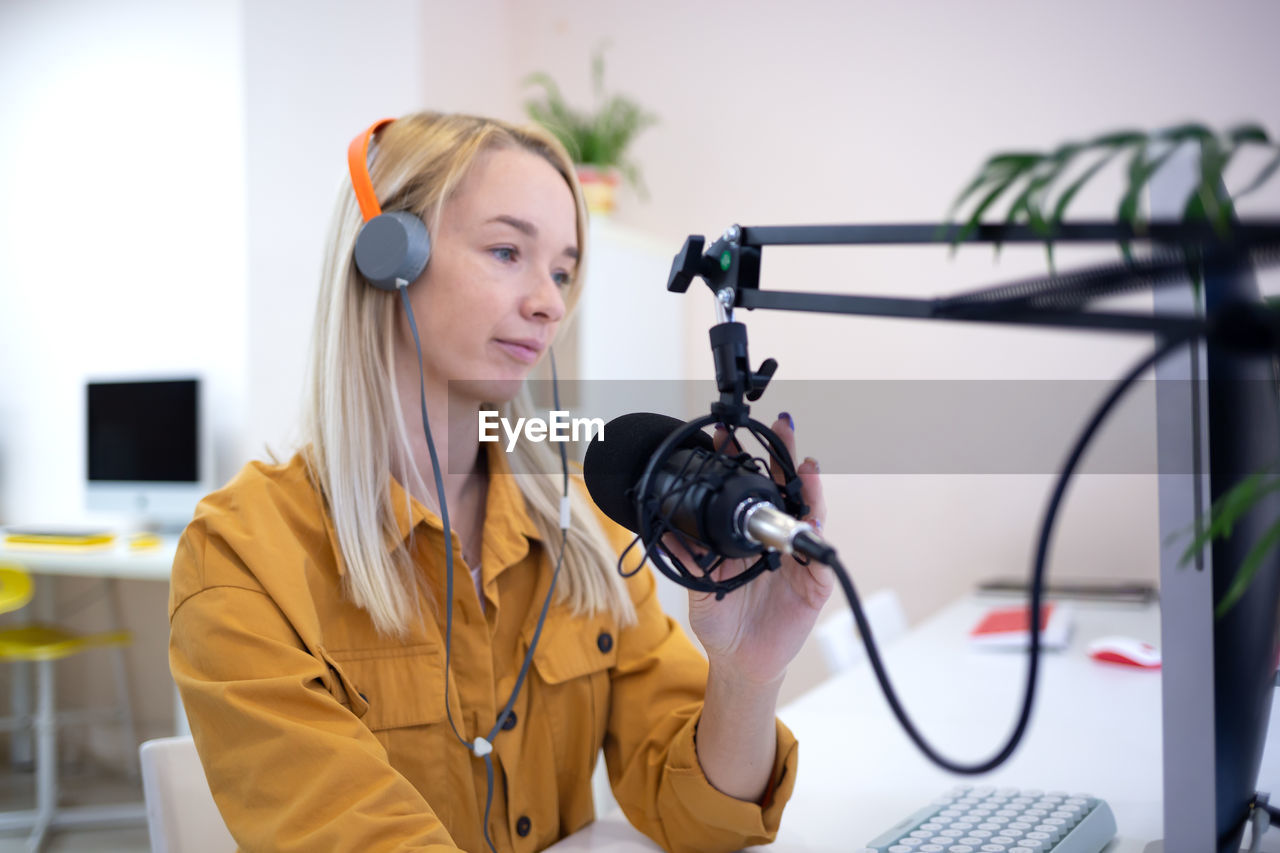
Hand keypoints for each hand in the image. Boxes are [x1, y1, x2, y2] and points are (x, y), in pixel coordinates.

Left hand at [662, 413, 832, 686]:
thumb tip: (661, 532)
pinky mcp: (814, 585)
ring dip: (809, 490)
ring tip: (806, 466)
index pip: (750, 490)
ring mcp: (798, 559)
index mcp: (749, 535)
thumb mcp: (699, 587)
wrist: (739, 661)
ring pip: (809, 516)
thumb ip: (687, 558)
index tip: (729, 435)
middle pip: (786, 491)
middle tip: (783, 426)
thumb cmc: (723, 620)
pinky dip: (817, 541)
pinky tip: (812, 524)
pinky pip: (820, 559)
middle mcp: (777, 539)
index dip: (744, 462)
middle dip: (787, 457)